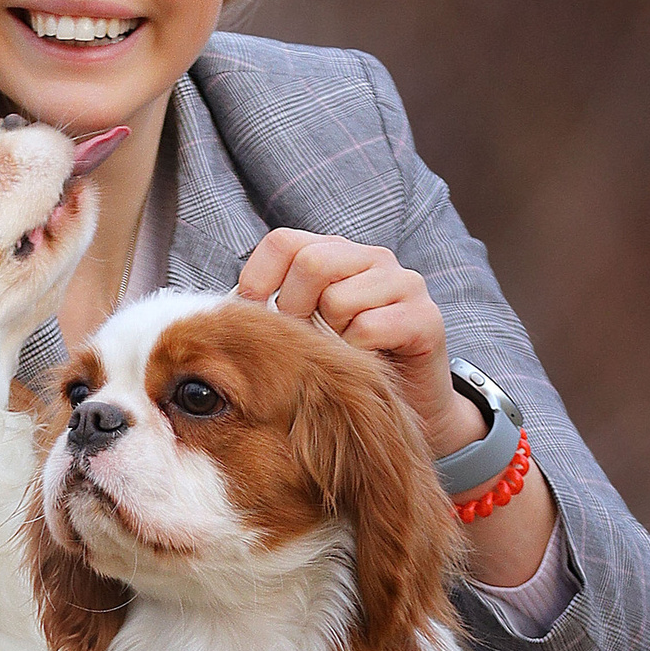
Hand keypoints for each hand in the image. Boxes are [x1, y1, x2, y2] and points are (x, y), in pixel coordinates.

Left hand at [234, 230, 470, 454]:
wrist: (410, 407)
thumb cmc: (345, 367)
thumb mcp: (304, 332)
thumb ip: (273, 311)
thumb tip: (224, 309)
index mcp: (337, 253)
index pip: (283, 242)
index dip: (258, 280)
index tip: (254, 319)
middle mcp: (372, 259)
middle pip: (311, 262)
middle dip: (295, 311)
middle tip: (304, 343)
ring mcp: (403, 284)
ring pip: (338, 298)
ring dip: (330, 338)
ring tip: (342, 354)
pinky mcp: (425, 317)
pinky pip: (368, 329)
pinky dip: (356, 355)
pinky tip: (365, 364)